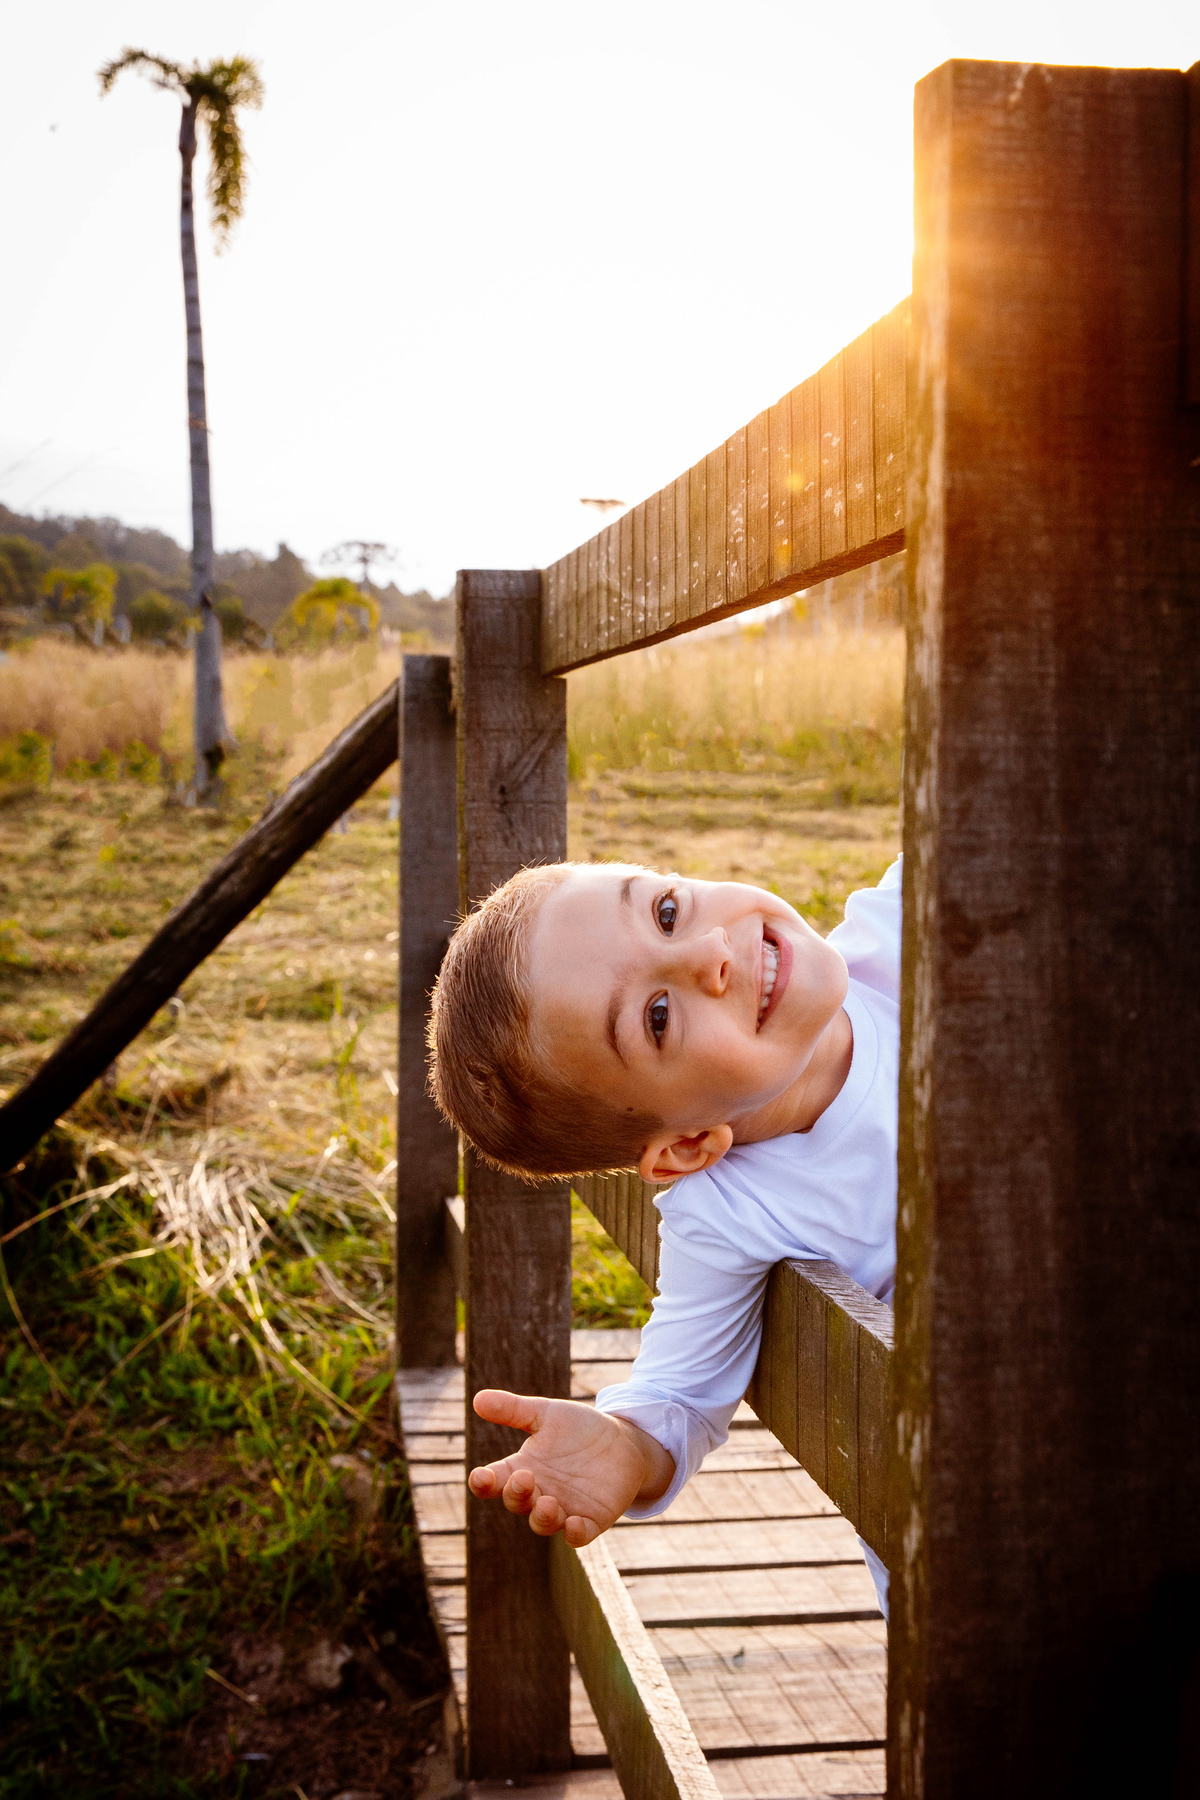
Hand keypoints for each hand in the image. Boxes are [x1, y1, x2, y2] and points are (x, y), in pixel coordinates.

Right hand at [468, 1390, 674, 1546]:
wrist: (623, 1440)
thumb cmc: (578, 1428)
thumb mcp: (546, 1413)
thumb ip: (513, 1409)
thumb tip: (477, 1398)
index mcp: (522, 1468)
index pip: (493, 1482)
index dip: (483, 1483)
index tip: (480, 1476)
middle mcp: (538, 1493)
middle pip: (516, 1503)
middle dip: (516, 1494)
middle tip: (525, 1477)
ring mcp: (564, 1509)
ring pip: (543, 1523)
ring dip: (542, 1517)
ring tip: (547, 1502)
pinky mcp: (590, 1520)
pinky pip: (578, 1536)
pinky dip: (574, 1534)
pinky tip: (574, 1525)